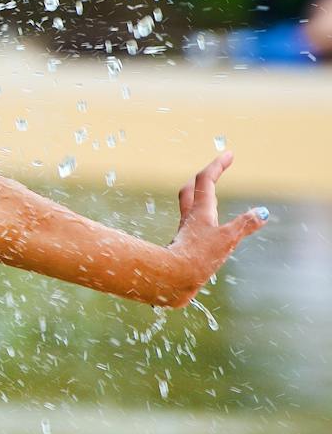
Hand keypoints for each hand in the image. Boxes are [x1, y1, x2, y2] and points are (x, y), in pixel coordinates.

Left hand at [166, 152, 267, 307]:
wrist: (171, 280)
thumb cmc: (198, 258)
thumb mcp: (227, 240)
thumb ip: (244, 225)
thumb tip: (261, 213)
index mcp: (200, 210)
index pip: (206, 179)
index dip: (218, 165)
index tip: (229, 153)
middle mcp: (189, 218)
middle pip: (191, 189)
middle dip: (203, 178)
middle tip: (215, 171)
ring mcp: (185, 232)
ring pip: (189, 207)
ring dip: (199, 197)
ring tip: (210, 196)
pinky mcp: (183, 246)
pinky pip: (191, 226)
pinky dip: (201, 220)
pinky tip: (205, 230)